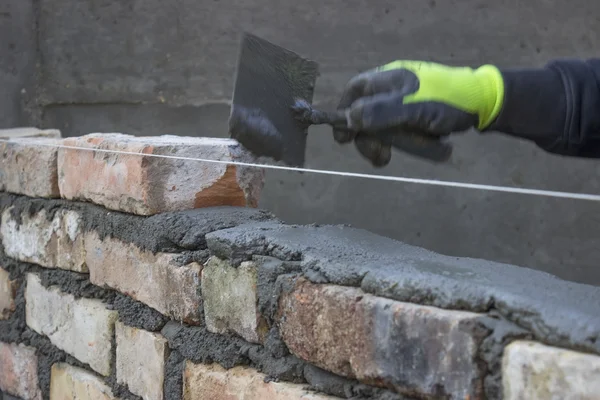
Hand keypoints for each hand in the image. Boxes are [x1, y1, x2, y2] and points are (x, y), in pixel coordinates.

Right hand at [333, 61, 504, 165]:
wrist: (481, 102)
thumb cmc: (446, 101)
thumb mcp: (413, 108)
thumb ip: (381, 113)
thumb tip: (348, 119)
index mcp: (385, 80)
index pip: (353, 94)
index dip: (344, 116)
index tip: (344, 140)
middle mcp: (390, 89)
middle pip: (365, 115)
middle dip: (370, 139)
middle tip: (381, 158)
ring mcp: (403, 102)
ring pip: (383, 127)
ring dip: (391, 143)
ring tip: (398, 157)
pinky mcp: (415, 114)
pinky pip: (401, 130)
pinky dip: (407, 141)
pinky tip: (418, 146)